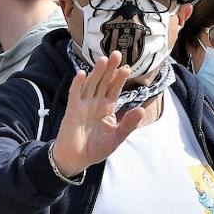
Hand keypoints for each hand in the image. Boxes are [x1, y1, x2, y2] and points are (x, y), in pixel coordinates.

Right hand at [51, 51, 146, 176]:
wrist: (77, 159)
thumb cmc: (96, 148)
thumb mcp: (117, 137)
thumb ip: (129, 124)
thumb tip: (141, 109)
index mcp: (107, 107)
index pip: (114, 89)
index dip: (120, 78)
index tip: (128, 67)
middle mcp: (96, 102)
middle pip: (103, 82)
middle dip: (110, 69)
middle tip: (117, 54)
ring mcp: (83, 105)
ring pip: (91, 84)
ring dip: (96, 72)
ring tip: (104, 60)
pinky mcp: (72, 110)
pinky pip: (75, 94)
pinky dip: (78, 84)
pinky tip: (82, 74)